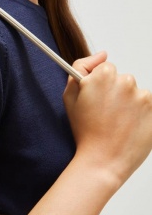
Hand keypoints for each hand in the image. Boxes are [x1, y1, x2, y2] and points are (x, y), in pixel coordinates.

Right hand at [63, 52, 151, 186]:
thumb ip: (80, 67)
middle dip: (115, 93)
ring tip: (118, 123)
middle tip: (105, 114)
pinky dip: (140, 114)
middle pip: (122, 79)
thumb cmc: (85, 131)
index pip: (105, 69)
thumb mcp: (70, 96)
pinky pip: (147, 105)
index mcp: (103, 75)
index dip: (99, 86)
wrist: (103, 160)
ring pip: (135, 93)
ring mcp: (142, 96)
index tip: (96, 100)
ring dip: (129, 104)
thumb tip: (101, 54)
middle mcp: (125, 81)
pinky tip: (129, 127)